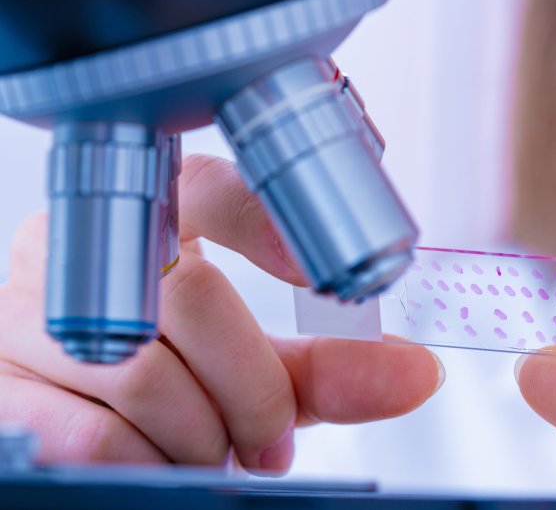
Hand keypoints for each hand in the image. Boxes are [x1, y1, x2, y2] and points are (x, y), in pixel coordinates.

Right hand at [0, 154, 442, 472]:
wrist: (66, 425)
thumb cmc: (169, 383)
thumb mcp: (247, 370)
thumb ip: (322, 368)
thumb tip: (419, 373)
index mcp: (137, 224)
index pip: (205, 189)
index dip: (269, 221)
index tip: (340, 271)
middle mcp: (66, 253)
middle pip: (191, 298)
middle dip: (253, 390)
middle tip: (268, 434)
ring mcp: (18, 319)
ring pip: (145, 377)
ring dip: (204, 436)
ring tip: (208, 446)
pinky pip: (96, 436)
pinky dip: (150, 464)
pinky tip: (158, 459)